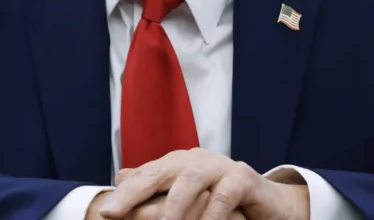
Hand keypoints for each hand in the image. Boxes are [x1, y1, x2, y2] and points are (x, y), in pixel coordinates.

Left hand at [99, 149, 308, 219]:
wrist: (268, 204)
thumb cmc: (222, 202)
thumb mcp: (187, 198)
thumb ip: (157, 188)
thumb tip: (120, 177)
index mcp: (178, 164)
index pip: (145, 175)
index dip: (124, 193)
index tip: (105, 212)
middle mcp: (195, 160)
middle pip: (160, 172)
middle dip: (135, 193)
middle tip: (114, 213)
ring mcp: (220, 166)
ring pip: (190, 180)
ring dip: (173, 205)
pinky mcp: (243, 178)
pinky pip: (223, 195)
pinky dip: (211, 213)